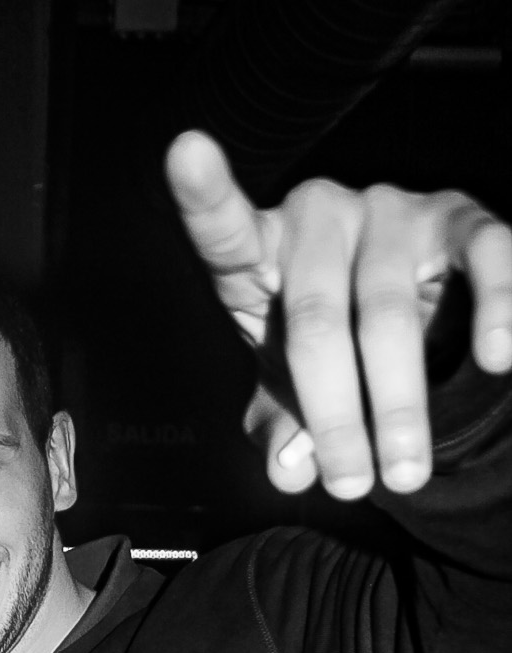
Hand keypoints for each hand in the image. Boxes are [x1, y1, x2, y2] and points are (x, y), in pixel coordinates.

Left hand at [165, 129, 511, 497]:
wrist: (415, 327)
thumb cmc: (330, 357)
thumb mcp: (290, 397)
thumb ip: (278, 433)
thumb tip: (289, 470)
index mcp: (263, 253)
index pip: (224, 231)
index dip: (205, 195)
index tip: (186, 152)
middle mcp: (322, 217)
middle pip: (315, 316)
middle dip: (333, 413)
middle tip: (349, 486)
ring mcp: (393, 211)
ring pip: (387, 310)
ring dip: (397, 405)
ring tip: (404, 475)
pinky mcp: (463, 219)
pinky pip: (485, 259)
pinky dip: (495, 312)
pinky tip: (495, 359)